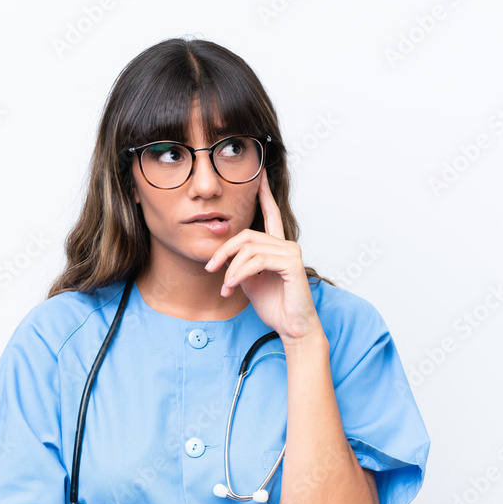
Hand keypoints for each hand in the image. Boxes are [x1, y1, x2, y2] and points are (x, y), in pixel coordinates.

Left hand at [204, 172, 322, 342]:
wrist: (291, 326)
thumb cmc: (274, 305)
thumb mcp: (250, 281)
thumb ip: (241, 264)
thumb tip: (225, 258)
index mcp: (277, 246)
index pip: (270, 214)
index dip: (264, 195)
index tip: (258, 176)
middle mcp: (286, 244)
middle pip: (246, 235)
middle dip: (224, 250)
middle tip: (210, 268)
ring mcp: (290, 252)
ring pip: (249, 248)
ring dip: (230, 269)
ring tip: (225, 287)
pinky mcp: (291, 264)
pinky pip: (257, 261)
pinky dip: (240, 273)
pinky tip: (232, 286)